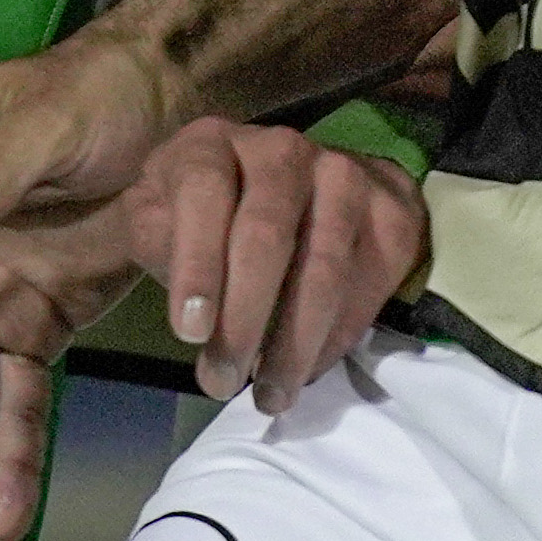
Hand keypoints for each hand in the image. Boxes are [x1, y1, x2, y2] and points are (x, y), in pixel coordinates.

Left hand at [132, 112, 424, 409]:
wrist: (297, 189)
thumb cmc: (208, 216)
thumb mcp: (159, 219)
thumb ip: (152, 244)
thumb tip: (188, 305)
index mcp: (211, 144)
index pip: (203, 193)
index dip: (197, 264)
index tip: (189, 332)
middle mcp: (282, 149)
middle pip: (266, 234)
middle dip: (244, 320)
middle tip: (222, 382)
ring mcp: (344, 174)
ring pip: (324, 267)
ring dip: (296, 343)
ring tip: (270, 396)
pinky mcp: (389, 212)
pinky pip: (368, 283)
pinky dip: (338, 337)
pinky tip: (309, 368)